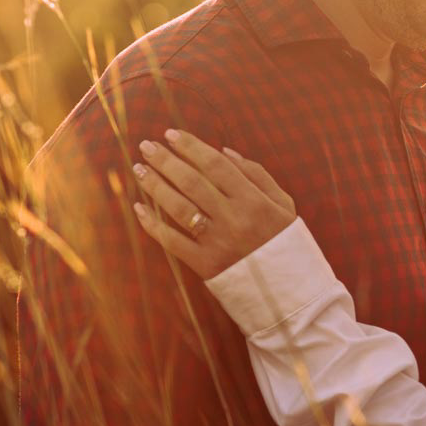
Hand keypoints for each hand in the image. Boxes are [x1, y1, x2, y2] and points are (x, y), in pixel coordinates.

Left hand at [131, 128, 296, 277]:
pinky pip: (172, 241)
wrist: (287, 290)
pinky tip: (138, 208)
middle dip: (166, 160)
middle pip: (192, 182)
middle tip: (147, 146)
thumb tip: (223, 151)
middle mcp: (234, 218)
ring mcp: (218, 242)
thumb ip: (257, 174)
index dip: (191, 147)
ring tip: (139, 169)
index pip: (215, 165)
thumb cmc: (283, 241)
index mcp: (254, 200)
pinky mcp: (205, 264)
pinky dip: (152, 225)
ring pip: (178, 207)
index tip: (171, 134)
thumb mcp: (283, 205)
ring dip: (155, 186)